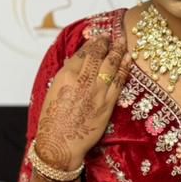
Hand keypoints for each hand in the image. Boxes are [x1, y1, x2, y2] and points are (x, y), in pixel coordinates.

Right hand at [33, 34, 132, 170]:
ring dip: (118, 51)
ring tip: (122, 42)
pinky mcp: (108, 104)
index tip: (98, 37)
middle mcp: (83, 80)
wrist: (60, 145)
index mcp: (66, 75)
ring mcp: (97, 91)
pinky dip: (124, 68)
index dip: (93, 43)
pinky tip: (128, 59)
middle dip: (107, 43)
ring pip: (111, 65)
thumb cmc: (52, 121)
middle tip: (112, 36)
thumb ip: (66, 78)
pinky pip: (119, 81)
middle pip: (98, 55)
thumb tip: (75, 66)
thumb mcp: (54, 93)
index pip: (83, 52)